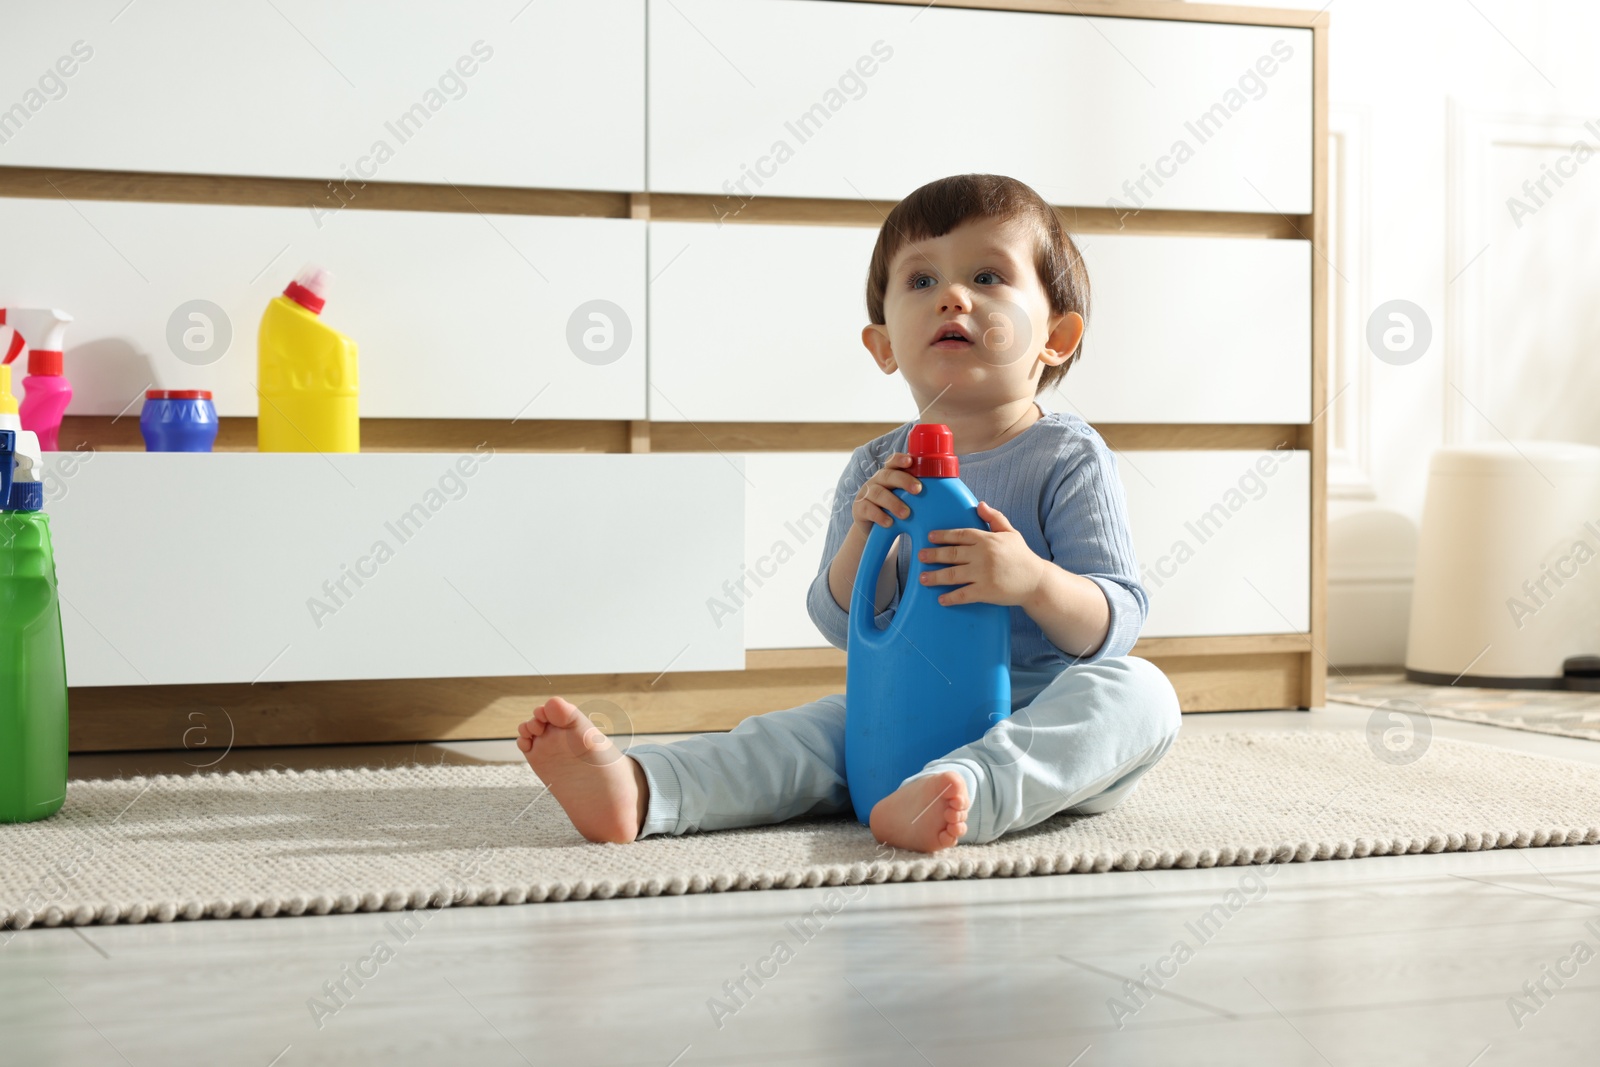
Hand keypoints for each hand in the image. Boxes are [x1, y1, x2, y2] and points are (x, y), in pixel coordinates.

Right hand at [851, 452, 921, 532]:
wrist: (873, 530)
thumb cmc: (895, 511)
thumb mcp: (906, 499)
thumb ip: (919, 493)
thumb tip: (951, 494)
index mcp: (890, 475)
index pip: (893, 461)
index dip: (901, 459)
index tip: (911, 461)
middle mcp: (877, 481)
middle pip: (887, 475)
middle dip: (903, 481)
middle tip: (918, 490)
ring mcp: (866, 494)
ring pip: (877, 493)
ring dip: (893, 502)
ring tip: (906, 514)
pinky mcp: (859, 509)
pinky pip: (867, 509)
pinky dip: (879, 516)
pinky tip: (889, 523)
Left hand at [918, 501, 1046, 607]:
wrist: (1036, 581)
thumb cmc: (1022, 556)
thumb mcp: (1010, 533)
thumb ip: (994, 518)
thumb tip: (980, 504)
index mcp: (987, 540)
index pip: (960, 535)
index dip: (943, 535)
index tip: (930, 537)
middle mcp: (982, 555)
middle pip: (951, 554)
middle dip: (933, 555)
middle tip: (920, 556)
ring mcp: (983, 574)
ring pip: (952, 574)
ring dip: (935, 577)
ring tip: (923, 578)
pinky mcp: (986, 591)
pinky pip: (963, 594)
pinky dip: (951, 598)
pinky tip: (941, 599)